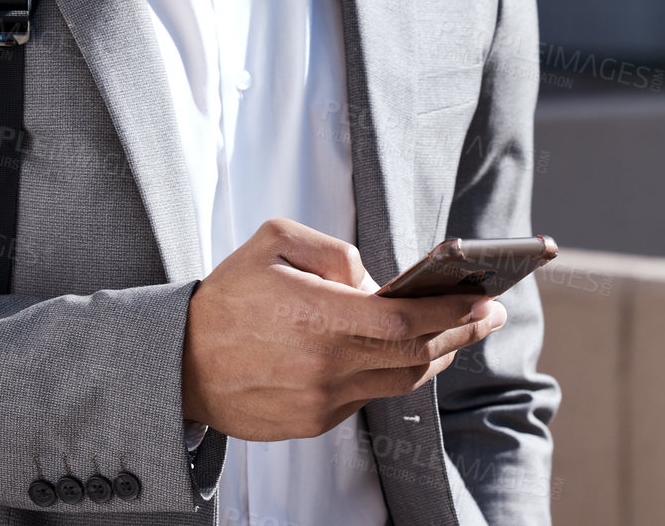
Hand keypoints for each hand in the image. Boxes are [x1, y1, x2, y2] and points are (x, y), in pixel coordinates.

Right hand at [181, 218, 507, 440]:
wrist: (176, 362)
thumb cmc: (226, 297)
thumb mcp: (274, 242)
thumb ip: (335, 252)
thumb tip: (376, 280)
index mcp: (318, 317)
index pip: (408, 320)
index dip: (454, 314)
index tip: (485, 302)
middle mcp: (326, 366)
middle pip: (416, 355)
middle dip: (461, 335)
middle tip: (487, 315)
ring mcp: (321, 401)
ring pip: (399, 382)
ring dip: (433, 357)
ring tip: (453, 333)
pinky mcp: (312, 422)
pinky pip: (367, 397)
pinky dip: (390, 374)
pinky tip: (398, 353)